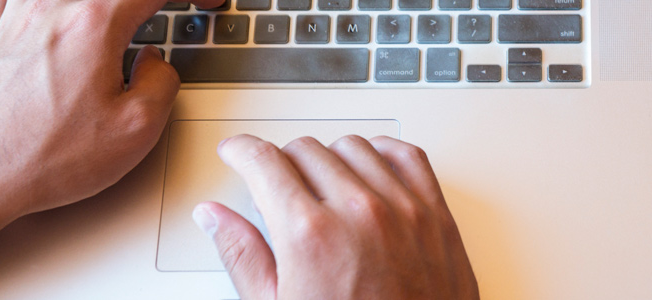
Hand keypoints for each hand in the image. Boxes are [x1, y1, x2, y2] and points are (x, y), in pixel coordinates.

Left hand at [0, 0, 221, 215]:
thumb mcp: (137, 129)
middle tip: (164, 9)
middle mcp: (52, 10)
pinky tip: (51, 12)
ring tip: (117, 17)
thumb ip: (162, 81)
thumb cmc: (45, 158)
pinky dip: (40, 2)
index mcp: (93, 25)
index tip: (204, 1)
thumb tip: (155, 62)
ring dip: (98, 3)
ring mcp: (17, 18)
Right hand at [194, 135, 478, 298]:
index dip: (241, 151)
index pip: (264, 161)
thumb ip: (243, 256)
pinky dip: (384, 153)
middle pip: (306, 150)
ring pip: (355, 147)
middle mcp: (360, 212)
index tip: (237, 153)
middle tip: (275, 183)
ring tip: (320, 181)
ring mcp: (404, 211)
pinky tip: (371, 168)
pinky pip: (408, 157)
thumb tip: (214, 218)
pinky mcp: (437, 217)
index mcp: (311, 235)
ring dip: (330, 157)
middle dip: (282, 161)